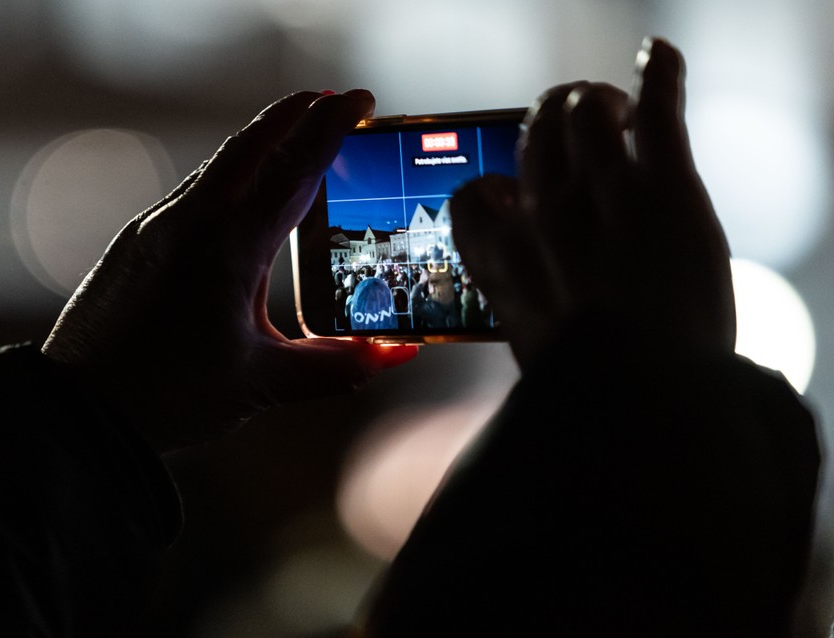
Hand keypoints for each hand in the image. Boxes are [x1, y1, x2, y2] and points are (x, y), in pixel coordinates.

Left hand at [42, 91, 417, 450]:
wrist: (79, 408)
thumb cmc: (168, 395)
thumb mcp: (263, 382)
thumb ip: (336, 365)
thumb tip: (395, 352)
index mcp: (229, 248)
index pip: (293, 169)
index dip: (331, 128)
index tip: (361, 99)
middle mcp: (190, 222)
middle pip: (252, 144)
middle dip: (296, 114)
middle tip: (334, 100)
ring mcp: (157, 227)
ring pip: (219, 164)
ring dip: (261, 142)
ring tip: (293, 138)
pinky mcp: (137, 242)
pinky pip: (192, 191)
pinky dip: (229, 176)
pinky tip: (240, 197)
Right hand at [451, 37, 735, 368]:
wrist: (642, 404)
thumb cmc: (587, 394)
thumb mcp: (533, 354)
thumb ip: (526, 310)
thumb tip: (532, 307)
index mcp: (501, 260)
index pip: (475, 193)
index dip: (497, 188)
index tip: (518, 197)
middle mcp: (541, 215)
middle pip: (534, 133)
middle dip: (554, 120)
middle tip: (581, 132)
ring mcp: (600, 194)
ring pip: (584, 109)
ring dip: (600, 100)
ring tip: (619, 112)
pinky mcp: (665, 185)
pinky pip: (656, 104)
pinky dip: (661, 71)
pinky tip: (661, 58)